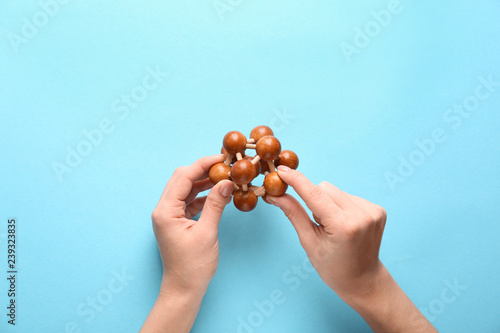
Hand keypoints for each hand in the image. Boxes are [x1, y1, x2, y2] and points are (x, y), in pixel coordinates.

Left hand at [141, 155, 233, 332]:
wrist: (184, 289)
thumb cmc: (193, 266)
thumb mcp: (207, 232)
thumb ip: (215, 204)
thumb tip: (226, 182)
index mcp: (165, 211)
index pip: (183, 177)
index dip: (203, 164)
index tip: (222, 157)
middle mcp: (163, 210)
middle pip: (182, 179)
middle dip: (203, 170)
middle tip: (224, 165)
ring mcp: (169, 216)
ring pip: (186, 189)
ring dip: (204, 182)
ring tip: (224, 177)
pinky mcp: (176, 221)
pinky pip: (189, 201)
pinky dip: (203, 196)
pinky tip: (219, 194)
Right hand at [268, 165, 436, 331]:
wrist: (364, 281)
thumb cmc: (333, 267)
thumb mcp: (309, 243)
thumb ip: (294, 214)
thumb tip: (275, 195)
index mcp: (343, 226)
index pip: (314, 194)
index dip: (296, 180)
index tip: (282, 170)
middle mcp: (361, 215)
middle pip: (324, 188)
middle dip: (314, 200)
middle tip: (317, 223)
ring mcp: (372, 212)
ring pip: (336, 191)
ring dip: (328, 203)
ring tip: (333, 227)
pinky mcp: (378, 209)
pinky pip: (349, 196)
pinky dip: (341, 206)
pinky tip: (345, 225)